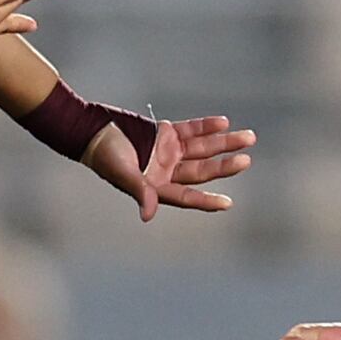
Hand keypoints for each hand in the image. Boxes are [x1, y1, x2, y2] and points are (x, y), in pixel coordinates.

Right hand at [96, 111, 254, 221]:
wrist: (92, 129)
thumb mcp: (121, 173)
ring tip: (248, 138)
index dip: (207, 201)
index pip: (187, 196)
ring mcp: (168, 152)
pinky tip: (223, 123)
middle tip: (246, 160)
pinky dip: (206, 127)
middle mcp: (166, 171)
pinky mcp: (165, 133)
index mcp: (156, 186)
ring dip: (224, 143)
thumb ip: (138, 191)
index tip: (228, 204)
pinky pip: (191, 130)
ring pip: (202, 149)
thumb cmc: (103, 155)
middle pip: (201, 170)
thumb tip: (148, 216)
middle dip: (224, 166)